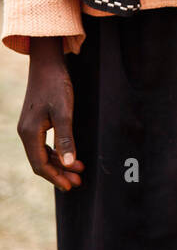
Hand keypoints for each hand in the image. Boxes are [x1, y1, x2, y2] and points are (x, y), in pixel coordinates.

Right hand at [18, 38, 84, 190]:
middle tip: (78, 182)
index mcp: (29, 133)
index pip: (40, 165)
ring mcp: (29, 127)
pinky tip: (69, 155)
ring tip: (78, 171)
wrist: (47, 63)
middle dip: (59, 173)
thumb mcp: (64, 112)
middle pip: (40, 162)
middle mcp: (25, 132)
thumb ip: (66, 139)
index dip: (56, 177)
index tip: (71, 186)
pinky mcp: (35, 122)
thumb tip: (70, 163)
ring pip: (42, 154)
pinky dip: (56, 152)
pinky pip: (43, 144)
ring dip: (59, 164)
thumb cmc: (56, 85)